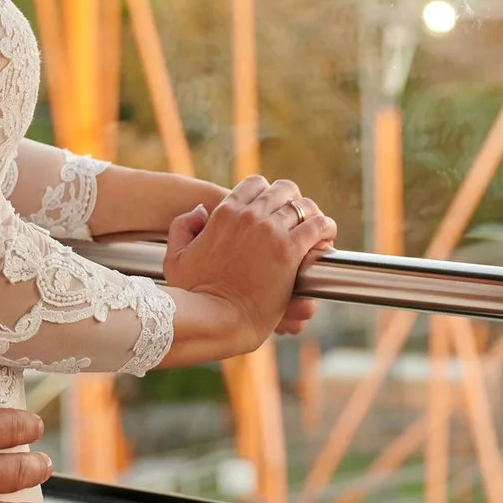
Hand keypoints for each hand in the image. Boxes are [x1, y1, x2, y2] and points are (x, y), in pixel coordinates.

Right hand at [161, 177, 336, 360]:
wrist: (213, 318)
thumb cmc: (193, 293)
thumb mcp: (176, 256)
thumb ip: (183, 227)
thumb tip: (201, 211)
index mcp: (224, 213)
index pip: (255, 184)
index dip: (268, 193)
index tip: (275, 207)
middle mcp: (249, 216)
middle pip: (284, 190)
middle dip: (293, 201)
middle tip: (299, 218)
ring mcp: (270, 232)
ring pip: (303, 206)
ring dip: (312, 215)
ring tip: (318, 229)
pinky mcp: (288, 251)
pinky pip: (317, 227)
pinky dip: (326, 229)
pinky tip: (326, 239)